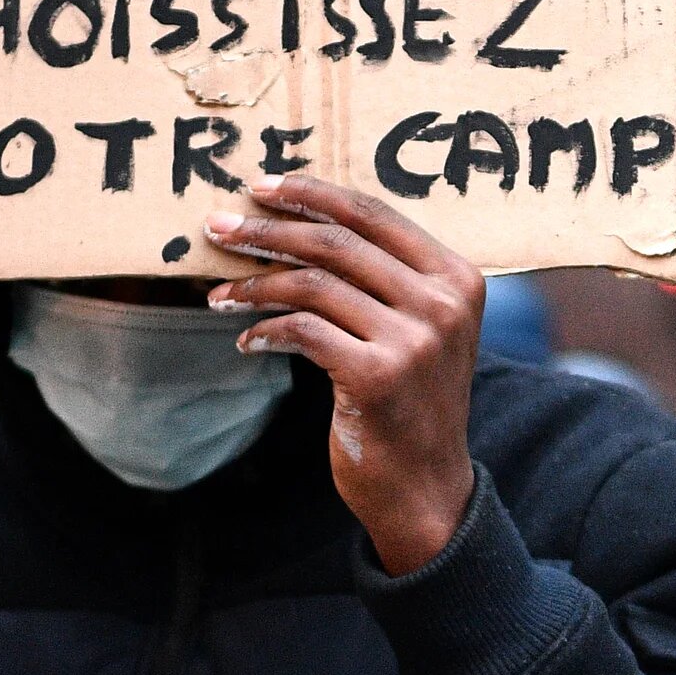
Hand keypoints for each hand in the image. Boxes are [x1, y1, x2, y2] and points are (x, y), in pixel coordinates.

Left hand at [204, 175, 483, 575]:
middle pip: (337, 242)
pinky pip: (302, 331)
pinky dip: (265, 331)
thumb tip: (301, 222)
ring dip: (255, 285)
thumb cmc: (410, 403)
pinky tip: (248, 342)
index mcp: (457, 278)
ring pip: (313, 284)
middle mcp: (442, 303)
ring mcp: (414, 339)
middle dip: (269, 230)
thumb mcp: (419, 330)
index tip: (262, 187)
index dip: (313, 194)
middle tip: (218, 227)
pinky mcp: (378, 375)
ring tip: (219, 294)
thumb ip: (386, 279)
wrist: (425, 487)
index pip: (374, 214)